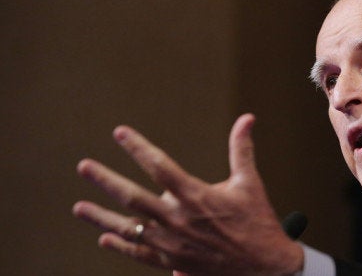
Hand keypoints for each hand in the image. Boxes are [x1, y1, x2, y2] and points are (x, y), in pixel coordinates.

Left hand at [72, 114, 303, 275]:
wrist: (264, 265)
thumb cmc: (257, 220)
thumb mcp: (250, 182)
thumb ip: (241, 149)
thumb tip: (247, 118)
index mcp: (196, 196)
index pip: (159, 166)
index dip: (138, 147)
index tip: (119, 133)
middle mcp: (179, 220)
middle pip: (133, 198)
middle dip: (106, 181)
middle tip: (84, 167)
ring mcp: (173, 243)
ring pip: (129, 229)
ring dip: (101, 218)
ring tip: (79, 207)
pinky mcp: (174, 262)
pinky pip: (141, 254)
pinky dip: (122, 246)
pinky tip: (104, 238)